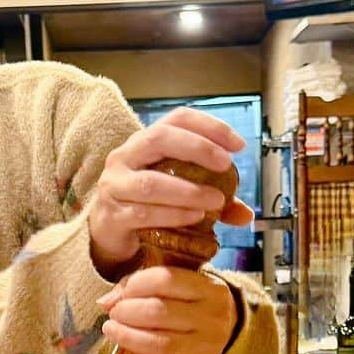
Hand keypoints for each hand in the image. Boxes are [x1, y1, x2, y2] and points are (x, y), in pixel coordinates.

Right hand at [89, 107, 253, 275]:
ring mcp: (114, 185)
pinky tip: (194, 217)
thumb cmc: (145, 205)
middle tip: (226, 165)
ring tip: (216, 200)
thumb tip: (246, 215)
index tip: (238, 145)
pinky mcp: (112, 215)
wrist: (107, 233)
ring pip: (151, 182)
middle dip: (198, 148)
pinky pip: (144, 213)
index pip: (177, 119)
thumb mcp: (179, 195)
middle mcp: (125, 156)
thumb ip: (211, 200)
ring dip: (188, 191)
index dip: (210, 126)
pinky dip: (173, 215)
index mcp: (145, 142)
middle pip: (159, 138)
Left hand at [96, 265, 237, 353]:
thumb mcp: (175, 284)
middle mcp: (212, 317)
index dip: (136, 285)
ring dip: (129, 339)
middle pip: (160, 313)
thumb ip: (138, 284)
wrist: (224, 327)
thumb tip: (105, 302)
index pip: (167, 279)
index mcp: (208, 288)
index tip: (122, 294)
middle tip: (113, 315)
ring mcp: (208, 346)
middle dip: (128, 313)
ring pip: (162, 345)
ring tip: (112, 332)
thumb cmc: (189, 301)